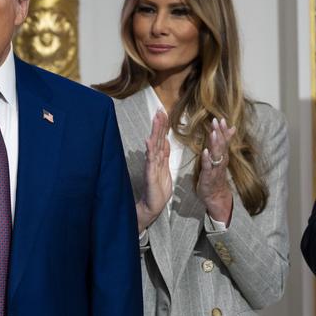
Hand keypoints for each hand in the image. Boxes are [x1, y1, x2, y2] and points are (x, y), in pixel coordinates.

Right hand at [135, 109, 171, 232]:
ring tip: (156, 120)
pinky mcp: (150, 173)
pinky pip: (150, 160)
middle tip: (159, 110)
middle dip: (159, 124)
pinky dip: (149, 149)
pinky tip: (149, 140)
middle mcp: (154, 159)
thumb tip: (166, 141)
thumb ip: (165, 155)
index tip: (164, 112)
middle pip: (157, 138)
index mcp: (159, 157)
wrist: (153, 205)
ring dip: (155, 132)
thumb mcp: (165, 168)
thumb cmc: (158, 189)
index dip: (163, 125)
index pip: (162, 138)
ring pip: (153, 145)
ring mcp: (151, 165)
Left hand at [197, 118, 235, 224]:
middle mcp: (220, 161)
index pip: (224, 140)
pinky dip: (207, 159)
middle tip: (217, 120)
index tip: (222, 119)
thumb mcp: (221, 157)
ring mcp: (215, 168)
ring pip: (216, 154)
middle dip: (219, 133)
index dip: (223, 130)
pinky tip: (205, 152)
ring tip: (213, 132)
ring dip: (215, 143)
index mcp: (223, 155)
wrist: (216, 196)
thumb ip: (224, 142)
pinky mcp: (208, 176)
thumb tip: (232, 128)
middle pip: (221, 145)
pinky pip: (208, 167)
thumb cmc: (216, 175)